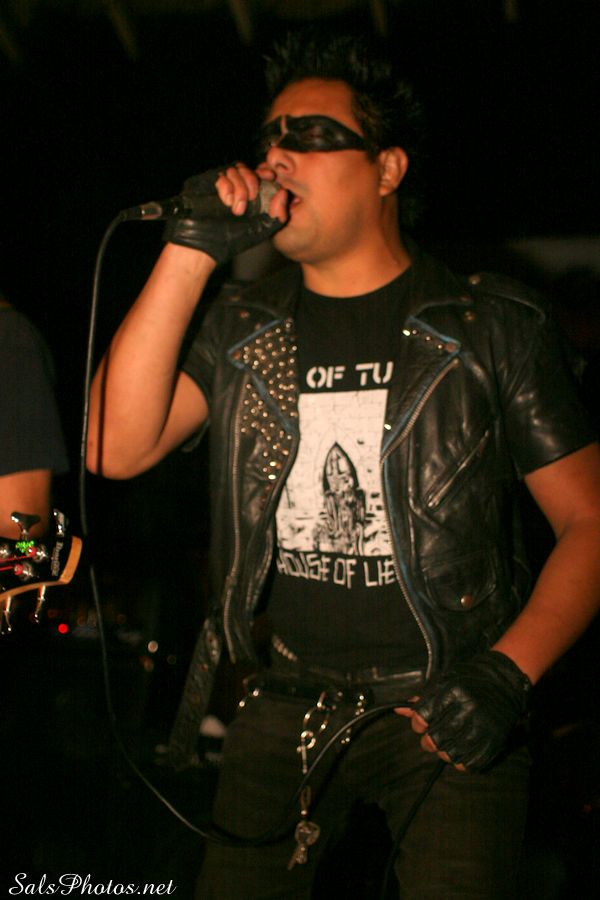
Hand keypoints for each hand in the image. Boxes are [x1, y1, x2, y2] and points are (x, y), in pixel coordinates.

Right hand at [163, 164, 287, 263]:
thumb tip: (283, 193)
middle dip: (252, 181)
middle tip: (252, 198)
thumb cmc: (233, 239)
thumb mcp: (262, 229)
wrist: (208, 245)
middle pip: (246, 168)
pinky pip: (220, 176)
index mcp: (249, 193)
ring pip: (234, 171)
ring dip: (239, 188)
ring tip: (237, 209)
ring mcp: (220, 184)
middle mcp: (235, 186)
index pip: (258, 173)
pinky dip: (226, 187)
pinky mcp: (207, 184)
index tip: (270, 177)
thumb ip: (277, 214)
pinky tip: (227, 202)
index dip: (264, 172)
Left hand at [395, 650, 531, 771]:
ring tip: (445, 745)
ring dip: (443, 753)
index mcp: (454, 691)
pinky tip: (460, 752)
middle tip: (430, 740)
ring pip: (451, 754)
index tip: (420, 724)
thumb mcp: (445, 681)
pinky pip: (471, 763)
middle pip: (435, 739)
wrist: (505, 681)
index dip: (417, 724)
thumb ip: (423, 698)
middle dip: (428, 742)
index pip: (423, 717)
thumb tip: (398, 710)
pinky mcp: (495, 741)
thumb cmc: (470, 680)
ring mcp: (483, 727)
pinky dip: (461, 762)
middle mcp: (469, 709)